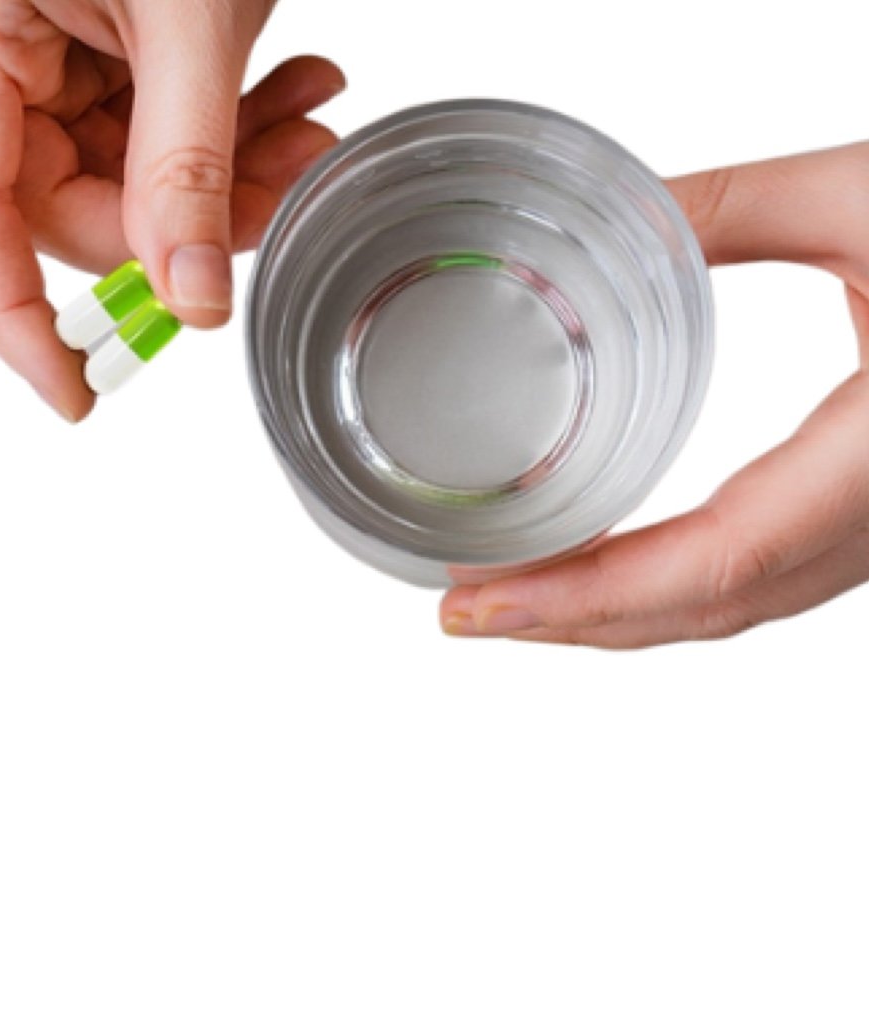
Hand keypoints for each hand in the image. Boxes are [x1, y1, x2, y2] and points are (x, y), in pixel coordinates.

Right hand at [0, 0, 344, 420]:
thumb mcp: (185, 13)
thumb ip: (186, 165)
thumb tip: (191, 299)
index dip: (18, 323)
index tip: (77, 395)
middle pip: (71, 205)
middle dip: (186, 225)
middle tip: (280, 199)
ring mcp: (42, 44)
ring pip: (129, 174)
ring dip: (229, 172)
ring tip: (307, 129)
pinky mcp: (96, 39)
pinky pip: (155, 125)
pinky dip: (229, 126)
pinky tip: (292, 95)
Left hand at [440, 142, 868, 647]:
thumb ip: (733, 207)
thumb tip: (611, 214)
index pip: (713, 561)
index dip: (585, 599)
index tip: (480, 604)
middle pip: (703, 607)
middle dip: (574, 625)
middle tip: (468, 613)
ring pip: (732, 609)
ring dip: (616, 619)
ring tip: (518, 601)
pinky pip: (760, 580)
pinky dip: (670, 591)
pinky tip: (613, 572)